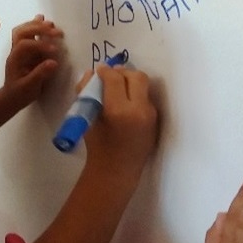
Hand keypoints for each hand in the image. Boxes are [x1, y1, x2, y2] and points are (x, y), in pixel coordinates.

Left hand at [3, 14, 62, 104]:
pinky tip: (45, 22)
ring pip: (23, 30)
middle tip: (56, 31)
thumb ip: (40, 74)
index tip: (54, 50)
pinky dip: (36, 26)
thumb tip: (54, 62)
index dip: (39, 44)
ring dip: (36, 25)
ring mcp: (20, 49)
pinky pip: (28, 34)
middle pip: (22, 32)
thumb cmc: (19, 93)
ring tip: (51, 24)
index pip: (24, 45)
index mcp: (15, 59)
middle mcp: (15, 51)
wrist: (12, 97)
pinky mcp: (26, 50)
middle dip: (38, 29)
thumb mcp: (29, 87)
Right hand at [83, 65, 157, 180]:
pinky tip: (124, 102)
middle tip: (111, 76)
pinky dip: (135, 95)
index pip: (115, 79)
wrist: (116, 171)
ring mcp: (151, 116)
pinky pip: (146, 99)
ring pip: (144, 86)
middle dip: (122, 73)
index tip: (99, 71)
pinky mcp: (156, 120)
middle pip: (137, 77)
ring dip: (130, 83)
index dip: (105, 71)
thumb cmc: (97, 147)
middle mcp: (140, 110)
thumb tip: (90, 73)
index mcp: (119, 111)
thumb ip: (86, 93)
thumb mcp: (87, 119)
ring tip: (118, 88)